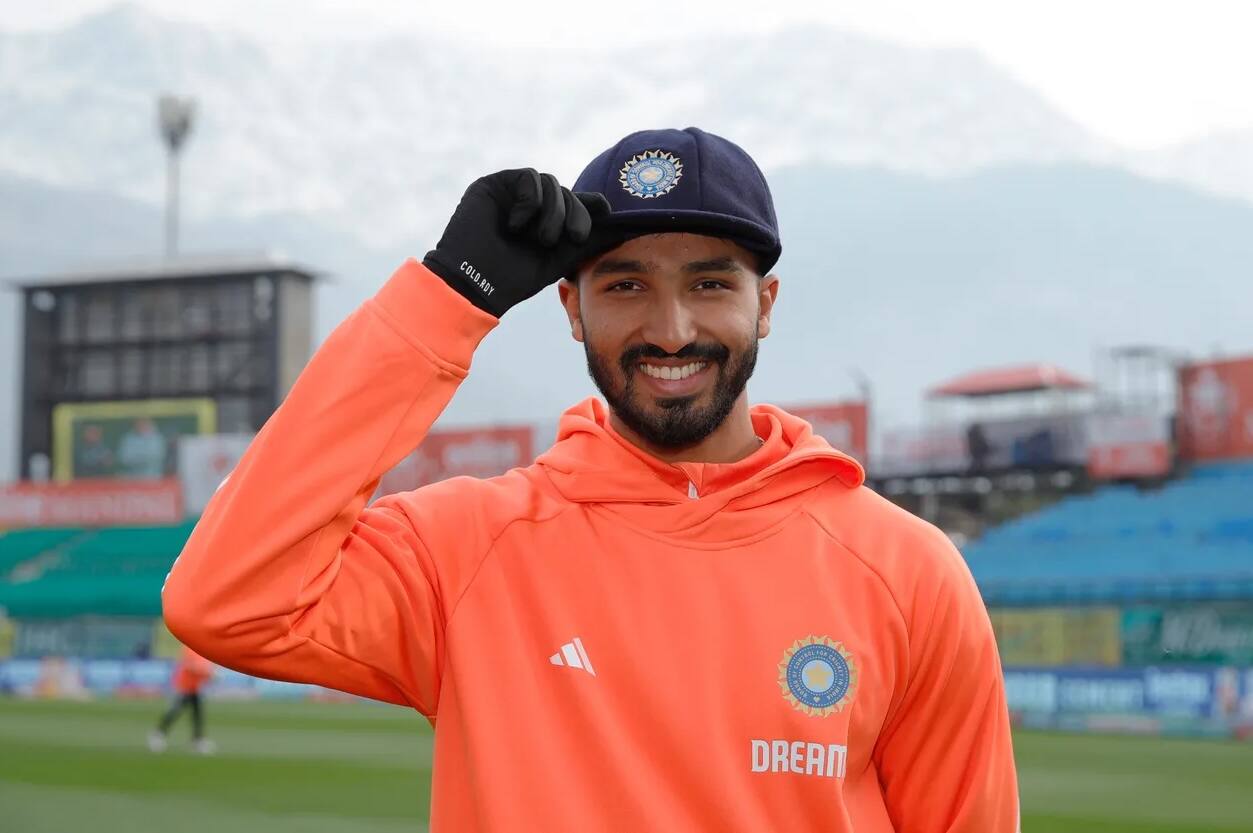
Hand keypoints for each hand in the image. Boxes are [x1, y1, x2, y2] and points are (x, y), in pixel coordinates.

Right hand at [423, 169, 610, 317]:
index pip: (577, 202)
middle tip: (574, 237)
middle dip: (576, 214)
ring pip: (551, 184)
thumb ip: (593, 238)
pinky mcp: (495, 185)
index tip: (607, 211)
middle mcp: (532, 205)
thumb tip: (627, 225)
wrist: (477, 283)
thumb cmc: (517, 277)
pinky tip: (516, 225)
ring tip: (540, 239)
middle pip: (567, 193)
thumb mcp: (564, 257)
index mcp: (548, 221)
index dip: (593, 205)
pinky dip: (530, 201)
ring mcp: (512, 193)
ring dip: (554, 212)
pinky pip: (528, 178)